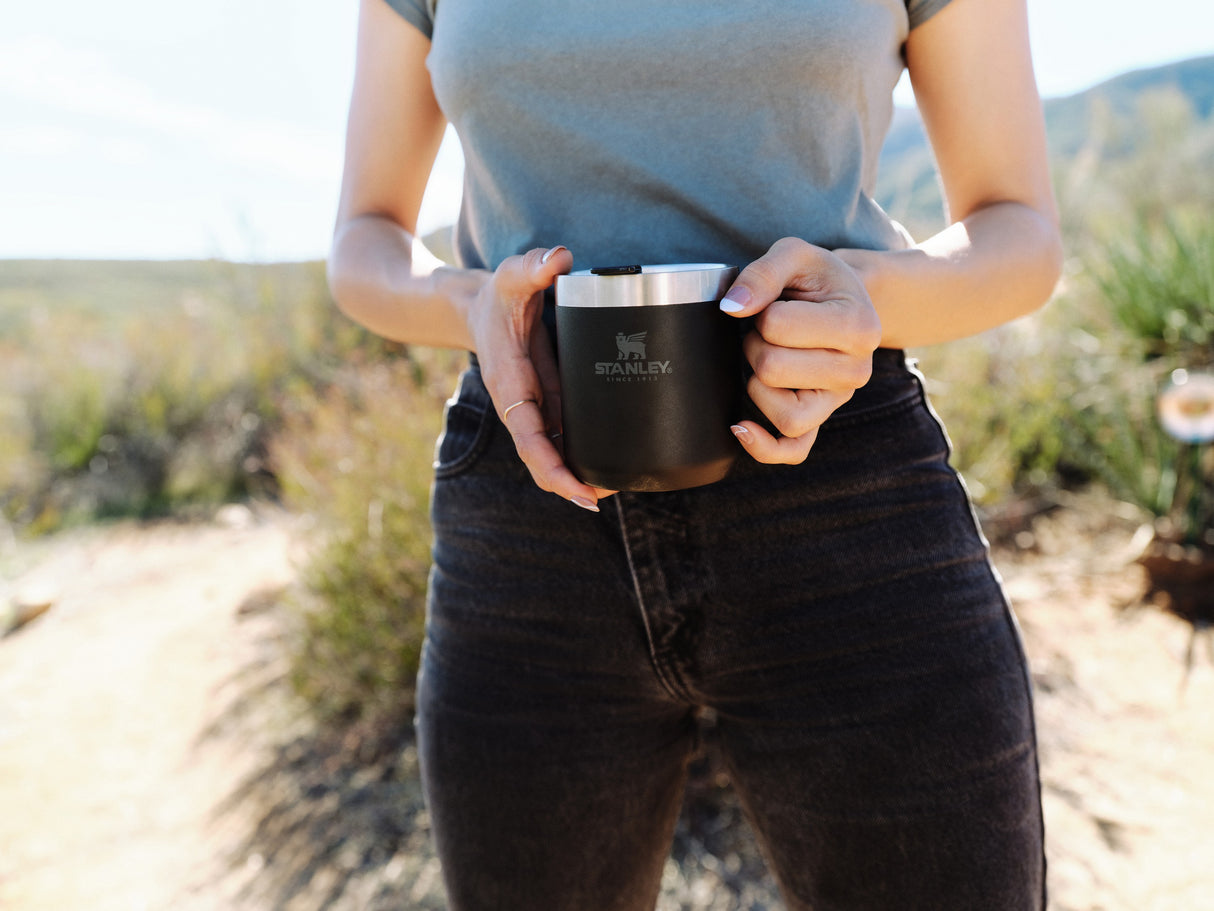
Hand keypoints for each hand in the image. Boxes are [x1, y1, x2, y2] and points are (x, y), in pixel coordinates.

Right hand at [466, 245, 611, 510]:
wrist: (482, 305)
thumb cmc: (499, 294)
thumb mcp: (513, 275)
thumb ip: (534, 266)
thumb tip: (560, 258)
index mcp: (511, 385)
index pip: (530, 439)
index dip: (553, 469)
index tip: (578, 491)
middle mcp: (522, 405)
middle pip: (542, 459)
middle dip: (568, 484)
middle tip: (601, 499)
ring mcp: (536, 408)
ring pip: (554, 454)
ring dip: (579, 474)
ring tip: (615, 488)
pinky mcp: (549, 403)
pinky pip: (564, 438)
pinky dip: (583, 454)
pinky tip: (611, 464)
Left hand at [719, 237, 881, 463]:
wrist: (841, 300)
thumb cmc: (815, 278)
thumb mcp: (794, 254)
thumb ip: (762, 273)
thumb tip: (732, 307)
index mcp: (859, 327)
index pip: (776, 326)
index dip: (763, 311)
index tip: (780, 303)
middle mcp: (857, 371)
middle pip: (771, 369)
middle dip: (756, 343)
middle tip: (772, 329)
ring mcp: (838, 400)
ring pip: (780, 411)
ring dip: (758, 380)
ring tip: (771, 354)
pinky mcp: (819, 421)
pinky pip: (793, 449)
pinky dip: (764, 446)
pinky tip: (740, 427)